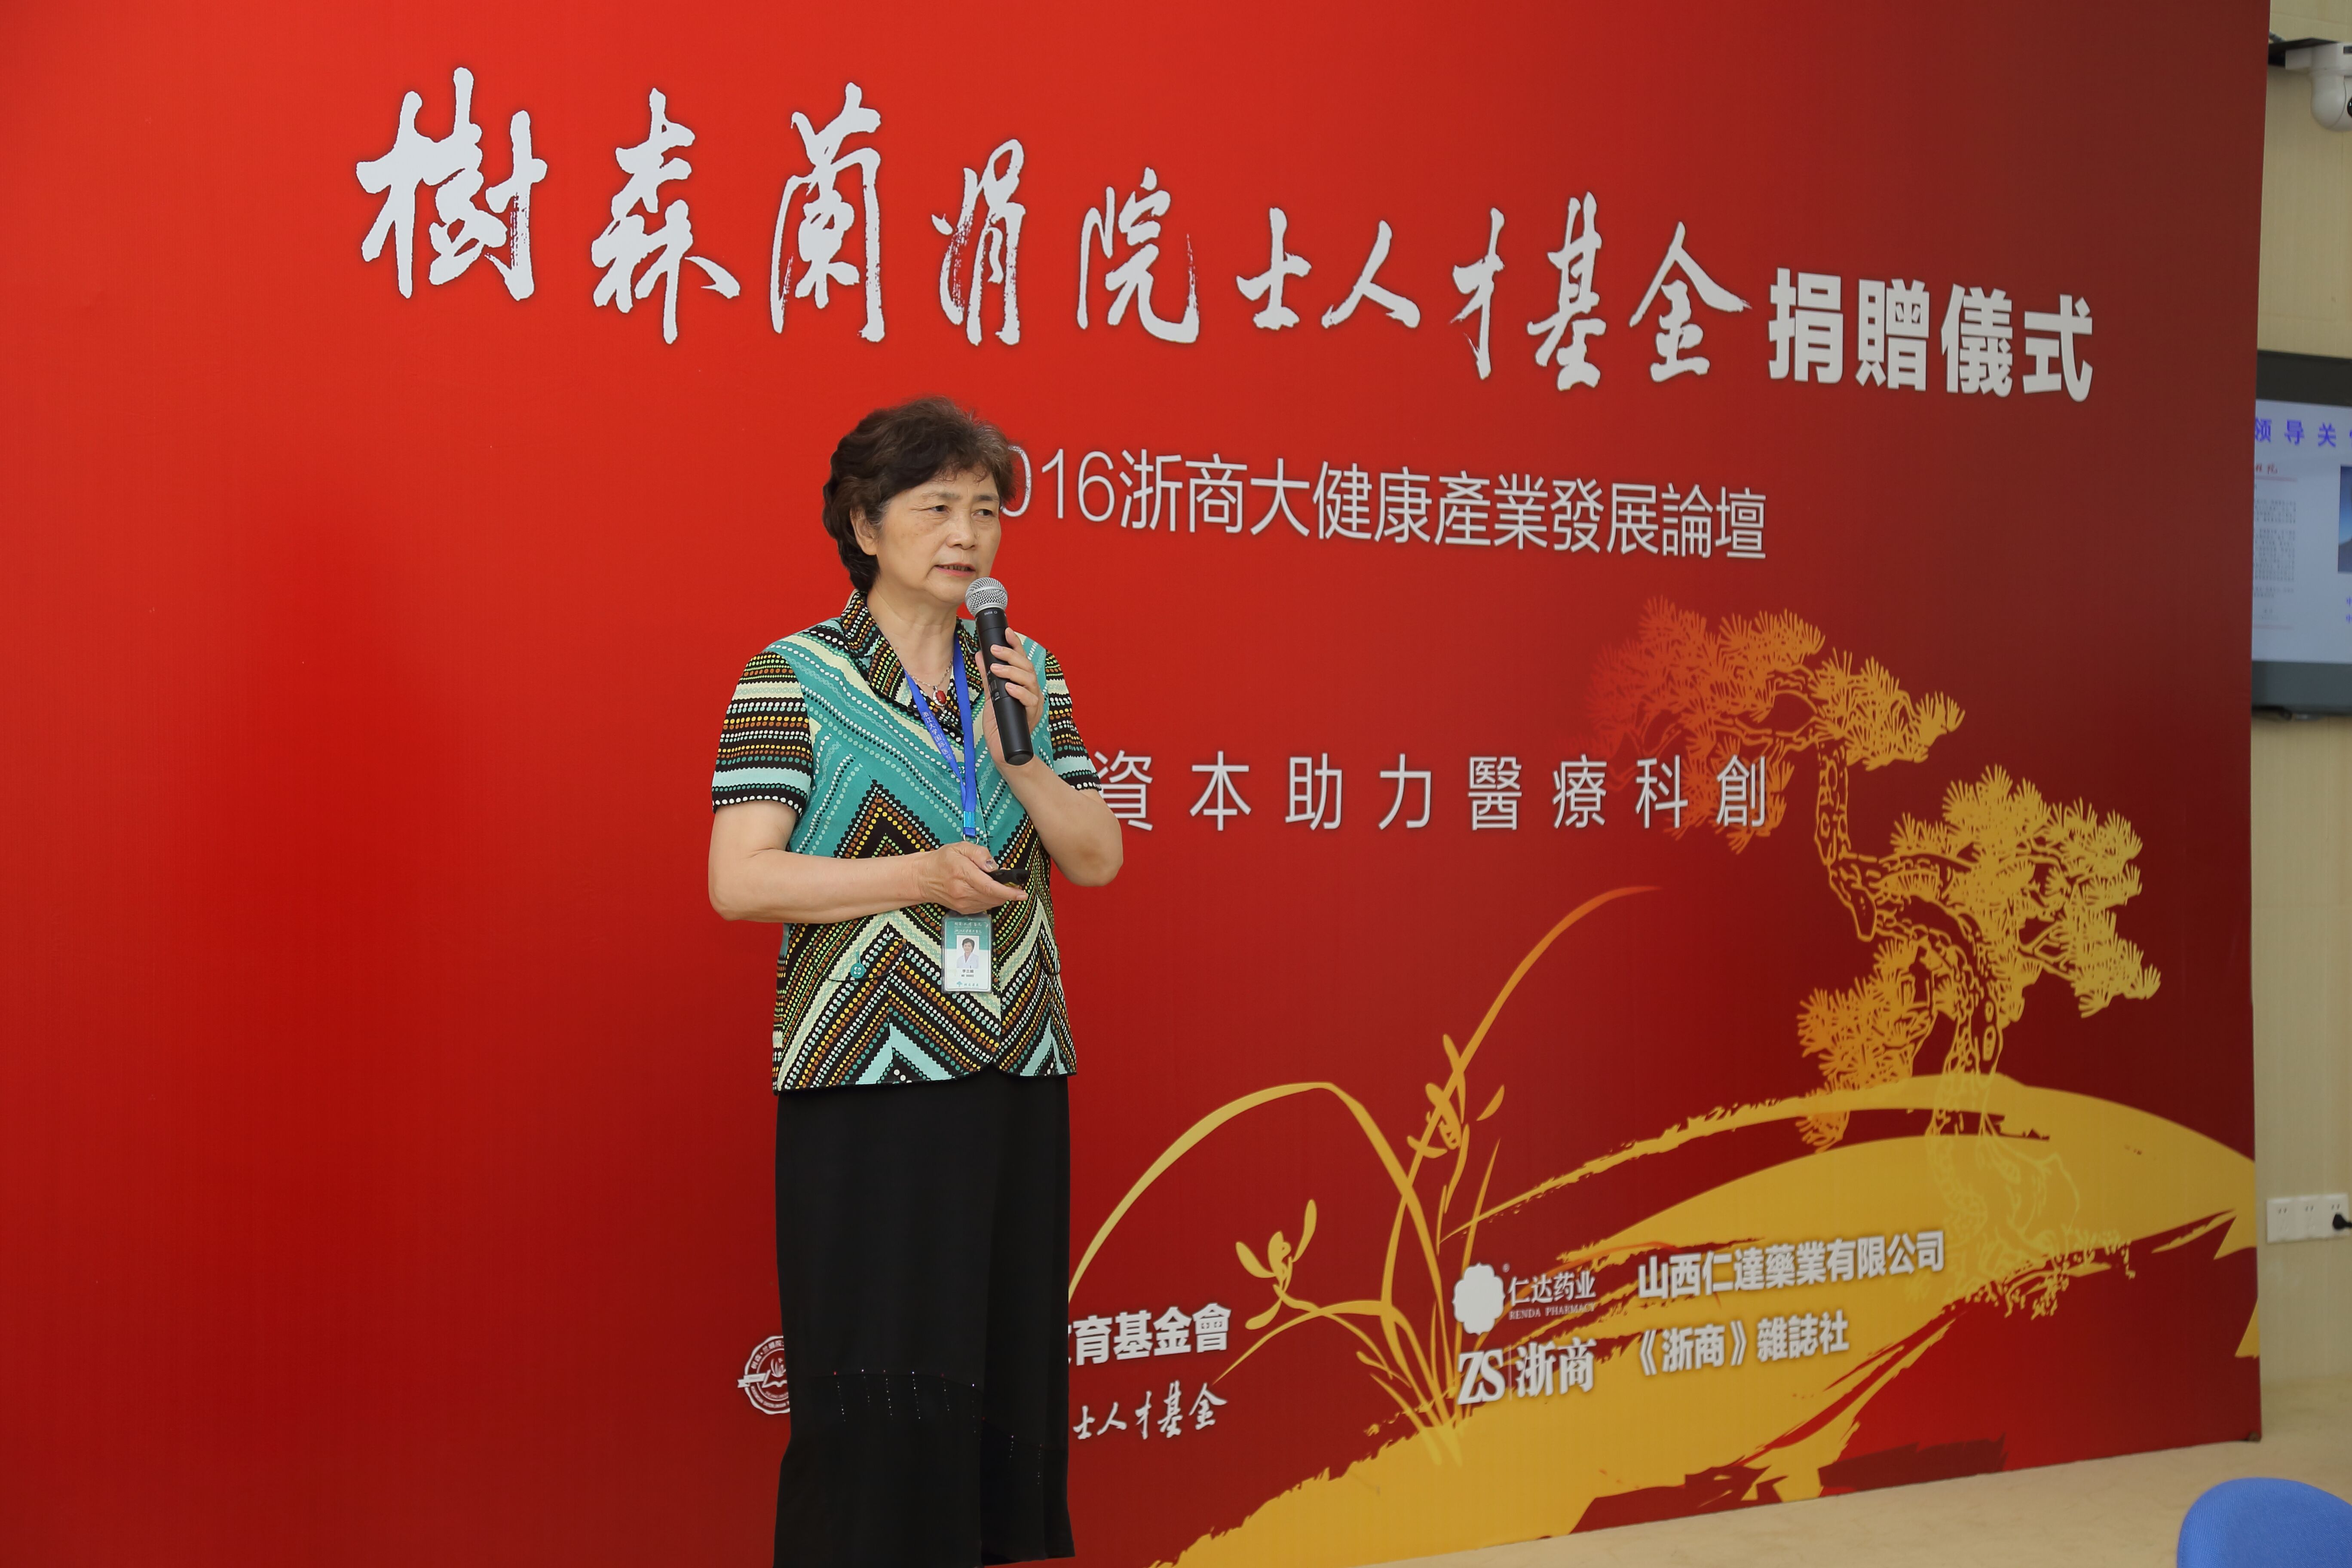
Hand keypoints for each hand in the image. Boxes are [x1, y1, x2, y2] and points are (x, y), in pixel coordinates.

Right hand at [912, 840, 1026, 913]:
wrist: (923, 877)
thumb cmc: (942, 860)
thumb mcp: (960, 847)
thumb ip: (979, 854)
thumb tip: (994, 867)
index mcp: (962, 874)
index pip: (989, 887)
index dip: (1008, 891)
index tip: (1021, 893)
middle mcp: (962, 892)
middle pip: (993, 897)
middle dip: (1008, 891)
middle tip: (1011, 881)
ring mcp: (962, 903)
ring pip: (991, 903)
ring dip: (1000, 895)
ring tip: (998, 883)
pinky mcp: (963, 910)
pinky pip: (984, 906)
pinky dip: (991, 899)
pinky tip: (988, 890)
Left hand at [978, 629, 1045, 766]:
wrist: (1005, 751)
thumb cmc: (1000, 724)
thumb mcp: (992, 695)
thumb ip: (988, 676)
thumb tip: (980, 655)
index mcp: (1024, 684)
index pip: (1021, 660)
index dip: (1015, 645)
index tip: (1007, 631)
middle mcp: (1032, 691)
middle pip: (1027, 667)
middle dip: (1011, 655)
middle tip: (994, 650)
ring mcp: (1033, 703)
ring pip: (1030, 681)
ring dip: (1012, 672)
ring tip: (996, 668)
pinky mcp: (1031, 716)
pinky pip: (1029, 700)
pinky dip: (1019, 692)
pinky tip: (1008, 688)